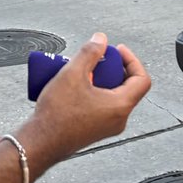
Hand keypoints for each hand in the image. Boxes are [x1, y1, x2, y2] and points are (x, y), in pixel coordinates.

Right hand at [24, 34, 150, 163]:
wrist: (41, 142)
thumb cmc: (57, 115)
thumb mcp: (73, 74)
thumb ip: (90, 52)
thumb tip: (101, 40)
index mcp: (120, 106)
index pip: (141, 79)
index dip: (132, 60)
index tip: (118, 50)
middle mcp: (118, 119)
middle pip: (127, 86)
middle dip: (112, 68)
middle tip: (95, 59)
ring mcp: (107, 127)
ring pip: (112, 96)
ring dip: (100, 79)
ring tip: (80, 72)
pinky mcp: (95, 130)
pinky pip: (102, 106)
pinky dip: (93, 92)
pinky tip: (73, 87)